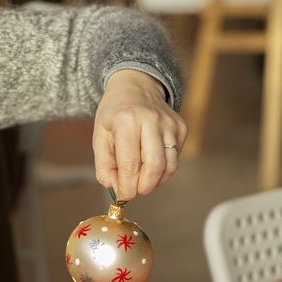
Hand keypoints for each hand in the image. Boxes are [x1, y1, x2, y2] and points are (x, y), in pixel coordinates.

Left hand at [93, 69, 186, 200]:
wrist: (135, 86)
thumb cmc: (115, 114)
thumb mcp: (100, 136)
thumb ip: (104, 165)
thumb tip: (115, 188)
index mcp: (127, 121)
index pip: (130, 165)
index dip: (127, 187)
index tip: (122, 195)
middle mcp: (151, 121)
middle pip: (154, 167)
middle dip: (144, 187)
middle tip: (134, 191)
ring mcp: (169, 124)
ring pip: (170, 166)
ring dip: (156, 181)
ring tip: (142, 180)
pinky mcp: (181, 127)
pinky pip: (176, 158)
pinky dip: (164, 169)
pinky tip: (150, 164)